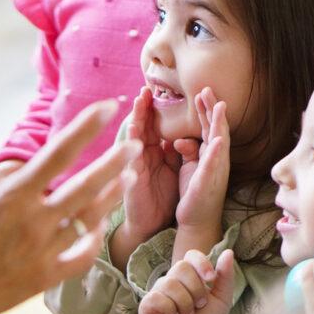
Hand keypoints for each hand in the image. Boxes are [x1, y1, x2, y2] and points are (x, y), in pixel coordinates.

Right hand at [0, 101, 133, 313]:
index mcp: (10, 196)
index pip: (58, 154)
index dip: (87, 128)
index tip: (109, 107)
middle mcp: (32, 222)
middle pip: (86, 186)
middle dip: (115, 162)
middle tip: (136, 144)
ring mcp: (42, 252)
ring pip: (89, 220)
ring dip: (112, 196)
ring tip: (129, 177)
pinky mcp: (45, 278)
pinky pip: (81, 257)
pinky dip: (94, 240)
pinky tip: (101, 225)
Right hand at [121, 87, 181, 246]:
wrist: (151, 225)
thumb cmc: (160, 198)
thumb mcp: (172, 170)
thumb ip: (175, 152)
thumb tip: (182, 135)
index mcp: (154, 152)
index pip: (155, 125)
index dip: (157, 109)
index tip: (161, 91)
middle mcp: (143, 155)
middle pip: (143, 126)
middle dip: (144, 107)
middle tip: (146, 88)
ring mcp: (135, 165)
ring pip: (135, 137)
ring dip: (137, 119)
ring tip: (139, 102)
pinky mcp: (132, 179)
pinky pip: (131, 160)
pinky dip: (132, 146)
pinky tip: (134, 133)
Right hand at [140, 249, 235, 313]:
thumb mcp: (222, 298)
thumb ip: (225, 275)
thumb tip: (228, 252)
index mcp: (188, 276)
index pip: (191, 255)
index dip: (201, 264)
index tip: (211, 279)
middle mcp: (171, 280)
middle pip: (180, 267)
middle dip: (195, 288)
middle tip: (199, 306)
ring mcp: (157, 293)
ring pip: (170, 283)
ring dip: (185, 303)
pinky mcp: (146, 307)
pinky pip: (156, 297)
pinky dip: (170, 309)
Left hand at [172, 90, 228, 230]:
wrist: (196, 219)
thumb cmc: (194, 192)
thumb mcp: (190, 167)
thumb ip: (188, 151)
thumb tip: (180, 140)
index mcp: (210, 154)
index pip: (209, 127)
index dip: (206, 110)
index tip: (201, 92)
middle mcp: (217, 159)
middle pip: (216, 128)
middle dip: (212, 109)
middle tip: (207, 89)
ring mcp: (216, 170)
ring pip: (220, 142)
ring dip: (220, 124)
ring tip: (219, 106)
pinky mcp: (209, 182)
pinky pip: (214, 166)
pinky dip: (217, 153)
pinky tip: (219, 140)